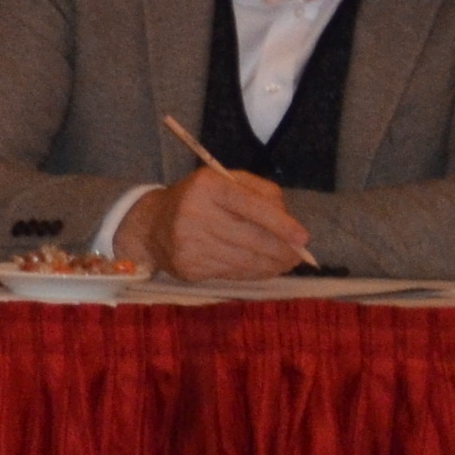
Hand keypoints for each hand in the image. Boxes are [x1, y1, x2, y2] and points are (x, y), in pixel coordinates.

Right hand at [118, 163, 313, 280]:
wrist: (151, 225)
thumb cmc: (199, 199)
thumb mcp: (226, 182)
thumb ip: (262, 193)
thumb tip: (289, 224)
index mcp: (208, 186)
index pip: (250, 206)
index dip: (280, 223)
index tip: (303, 238)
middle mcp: (195, 213)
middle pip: (251, 238)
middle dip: (281, 250)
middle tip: (298, 257)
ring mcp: (189, 243)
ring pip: (244, 260)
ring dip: (271, 265)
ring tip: (284, 263)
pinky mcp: (187, 267)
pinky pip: (231, 273)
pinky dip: (252, 272)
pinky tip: (261, 268)